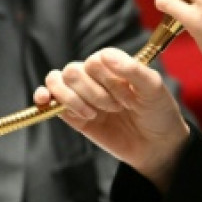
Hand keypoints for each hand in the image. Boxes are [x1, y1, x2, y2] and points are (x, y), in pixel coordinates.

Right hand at [36, 48, 189, 191]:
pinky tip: (44, 100)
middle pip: (73, 71)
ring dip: (72, 98)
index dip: (106, 80)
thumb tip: (104, 55)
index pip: (95, 61)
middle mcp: (95, 76)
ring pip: (57, 80)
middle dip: (93, 93)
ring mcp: (82, 95)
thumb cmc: (158, 112)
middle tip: (117, 109)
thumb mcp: (154, 89)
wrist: (157, 146)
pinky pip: (49, 101)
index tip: (127, 99)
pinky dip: (43, 97)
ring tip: (93, 114)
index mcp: (113, 64)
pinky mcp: (73, 115)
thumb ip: (132, 70)